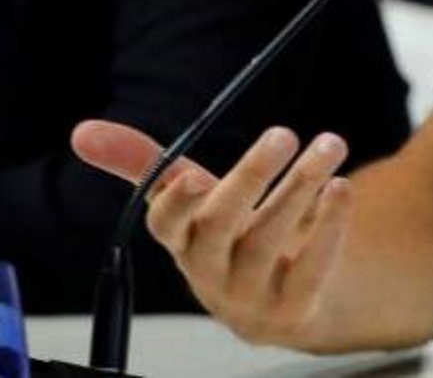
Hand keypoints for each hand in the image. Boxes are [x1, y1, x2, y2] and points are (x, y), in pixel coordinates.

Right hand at [71, 119, 351, 345]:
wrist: (284, 303)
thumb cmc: (232, 238)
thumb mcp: (193, 201)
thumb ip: (147, 164)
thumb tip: (82, 131)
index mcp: (182, 241)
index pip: (166, 225)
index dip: (176, 203)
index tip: (193, 172)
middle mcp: (209, 270)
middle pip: (222, 225)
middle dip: (251, 177)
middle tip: (284, 133)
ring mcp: (249, 294)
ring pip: (270, 240)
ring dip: (301, 186)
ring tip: (330, 145)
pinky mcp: (292, 309)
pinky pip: (310, 268)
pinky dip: (328, 227)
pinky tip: (341, 188)